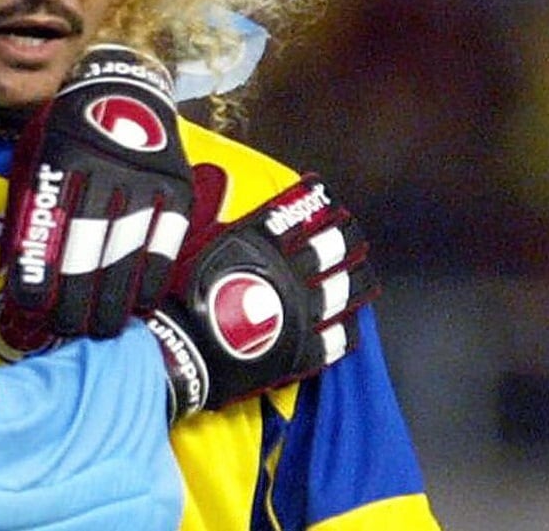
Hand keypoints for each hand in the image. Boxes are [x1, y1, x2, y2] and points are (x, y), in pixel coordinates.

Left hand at [0, 44, 192, 337]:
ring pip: (128, 252)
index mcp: (60, 155)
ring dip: (113, 299)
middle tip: (67, 330)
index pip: (46, 226)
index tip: (30, 307)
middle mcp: (104, 166)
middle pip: (88, 247)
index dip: (38, 271)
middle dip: (76, 298)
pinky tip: (139, 305)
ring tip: (100, 330)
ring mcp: (146, 177)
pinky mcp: (176, 187)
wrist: (123, 88)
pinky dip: (152, 280)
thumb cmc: (66, 133)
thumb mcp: (35, 154)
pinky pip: (165, 243)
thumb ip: (28, 207)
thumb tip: (14, 271)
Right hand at [149, 173, 378, 419]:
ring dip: (357, 280)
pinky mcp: (301, 349)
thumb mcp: (205, 251)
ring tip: (365, 275)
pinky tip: (351, 323)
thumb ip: (235, 234)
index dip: (318, 205)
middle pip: (330, 250)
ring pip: (342, 292)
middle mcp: (288, 275)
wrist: (183, 350)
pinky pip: (335, 338)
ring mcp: (299, 313)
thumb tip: (248, 211)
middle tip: (354, 234)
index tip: (329, 199)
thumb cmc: (184, 300)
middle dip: (346, 238)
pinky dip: (346, 329)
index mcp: (262, 246)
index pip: (300, 216)